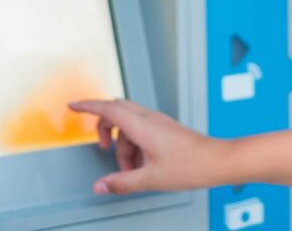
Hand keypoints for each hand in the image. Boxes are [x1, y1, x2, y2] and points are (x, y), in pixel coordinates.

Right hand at [68, 99, 225, 194]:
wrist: (219, 161)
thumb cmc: (192, 165)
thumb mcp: (151, 179)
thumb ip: (122, 182)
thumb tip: (101, 186)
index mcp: (143, 126)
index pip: (109, 108)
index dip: (88, 106)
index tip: (72, 105)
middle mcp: (151, 119)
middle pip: (117, 112)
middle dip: (105, 129)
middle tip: (103, 147)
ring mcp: (159, 123)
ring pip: (129, 125)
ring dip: (123, 145)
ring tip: (131, 170)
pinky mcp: (166, 129)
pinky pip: (141, 131)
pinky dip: (135, 146)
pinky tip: (142, 165)